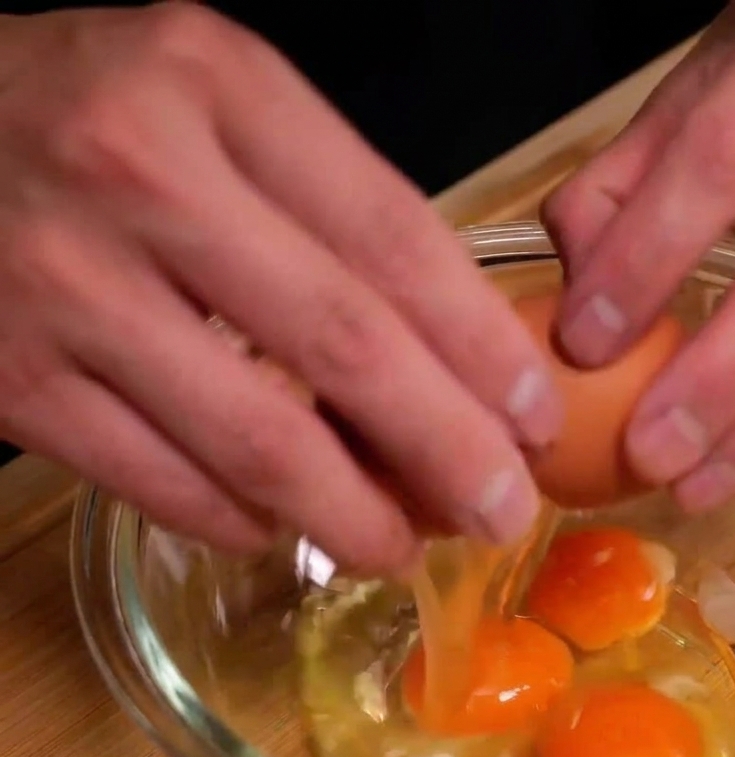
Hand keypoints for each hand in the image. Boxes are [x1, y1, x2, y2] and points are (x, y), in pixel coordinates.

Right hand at [0, 3, 561, 573]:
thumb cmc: (90, 114)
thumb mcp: (217, 108)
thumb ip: (328, 210)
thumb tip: (449, 353)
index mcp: (219, 86)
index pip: (396, 238)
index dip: (482, 347)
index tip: (535, 419)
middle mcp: (141, 175)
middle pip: (345, 348)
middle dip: (448, 451)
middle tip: (503, 513)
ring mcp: (66, 283)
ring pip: (257, 441)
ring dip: (353, 516)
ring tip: (405, 546)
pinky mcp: (11, 377)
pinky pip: (162, 483)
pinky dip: (242, 523)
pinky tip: (284, 530)